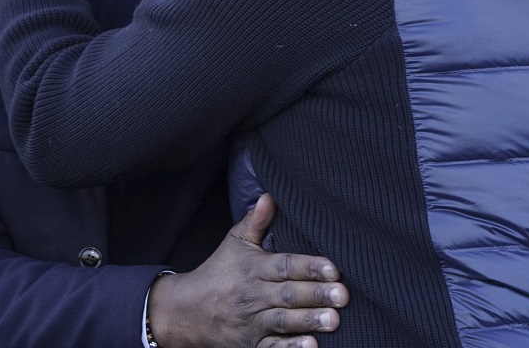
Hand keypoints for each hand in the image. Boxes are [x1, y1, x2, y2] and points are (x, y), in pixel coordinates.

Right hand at [148, 194, 347, 347]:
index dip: (309, 266)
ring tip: (334, 320)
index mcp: (253, 268)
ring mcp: (250, 321)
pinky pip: (271, 347)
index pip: (285, 265)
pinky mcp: (249, 344)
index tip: (333, 269)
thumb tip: (270, 195)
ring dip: (308, 321)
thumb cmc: (218, 272)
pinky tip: (311, 345)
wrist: (185, 311)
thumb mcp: (234, 242)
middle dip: (316, 294)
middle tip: (343, 295)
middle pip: (287, 293)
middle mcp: (253, 294)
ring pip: (283, 320)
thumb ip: (255, 221)